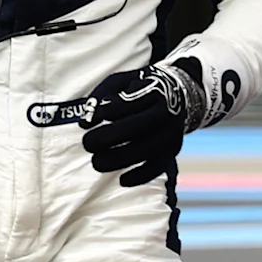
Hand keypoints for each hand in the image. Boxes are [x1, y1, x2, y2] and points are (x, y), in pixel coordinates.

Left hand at [70, 59, 208, 186]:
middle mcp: (167, 112)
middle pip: (138, 127)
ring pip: (148, 150)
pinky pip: (159, 167)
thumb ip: (99, 95)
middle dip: (108, 138)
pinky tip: (122, 180)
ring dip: (119, 160)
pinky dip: (141, 176)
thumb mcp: (118, 81)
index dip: (106, 112)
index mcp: (153, 91)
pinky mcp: (172, 150)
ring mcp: (172, 133)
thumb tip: (84, 122)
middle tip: (87, 143)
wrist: (176, 96)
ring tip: (97, 162)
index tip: (88, 122)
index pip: (129, 102)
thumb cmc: (138, 88)